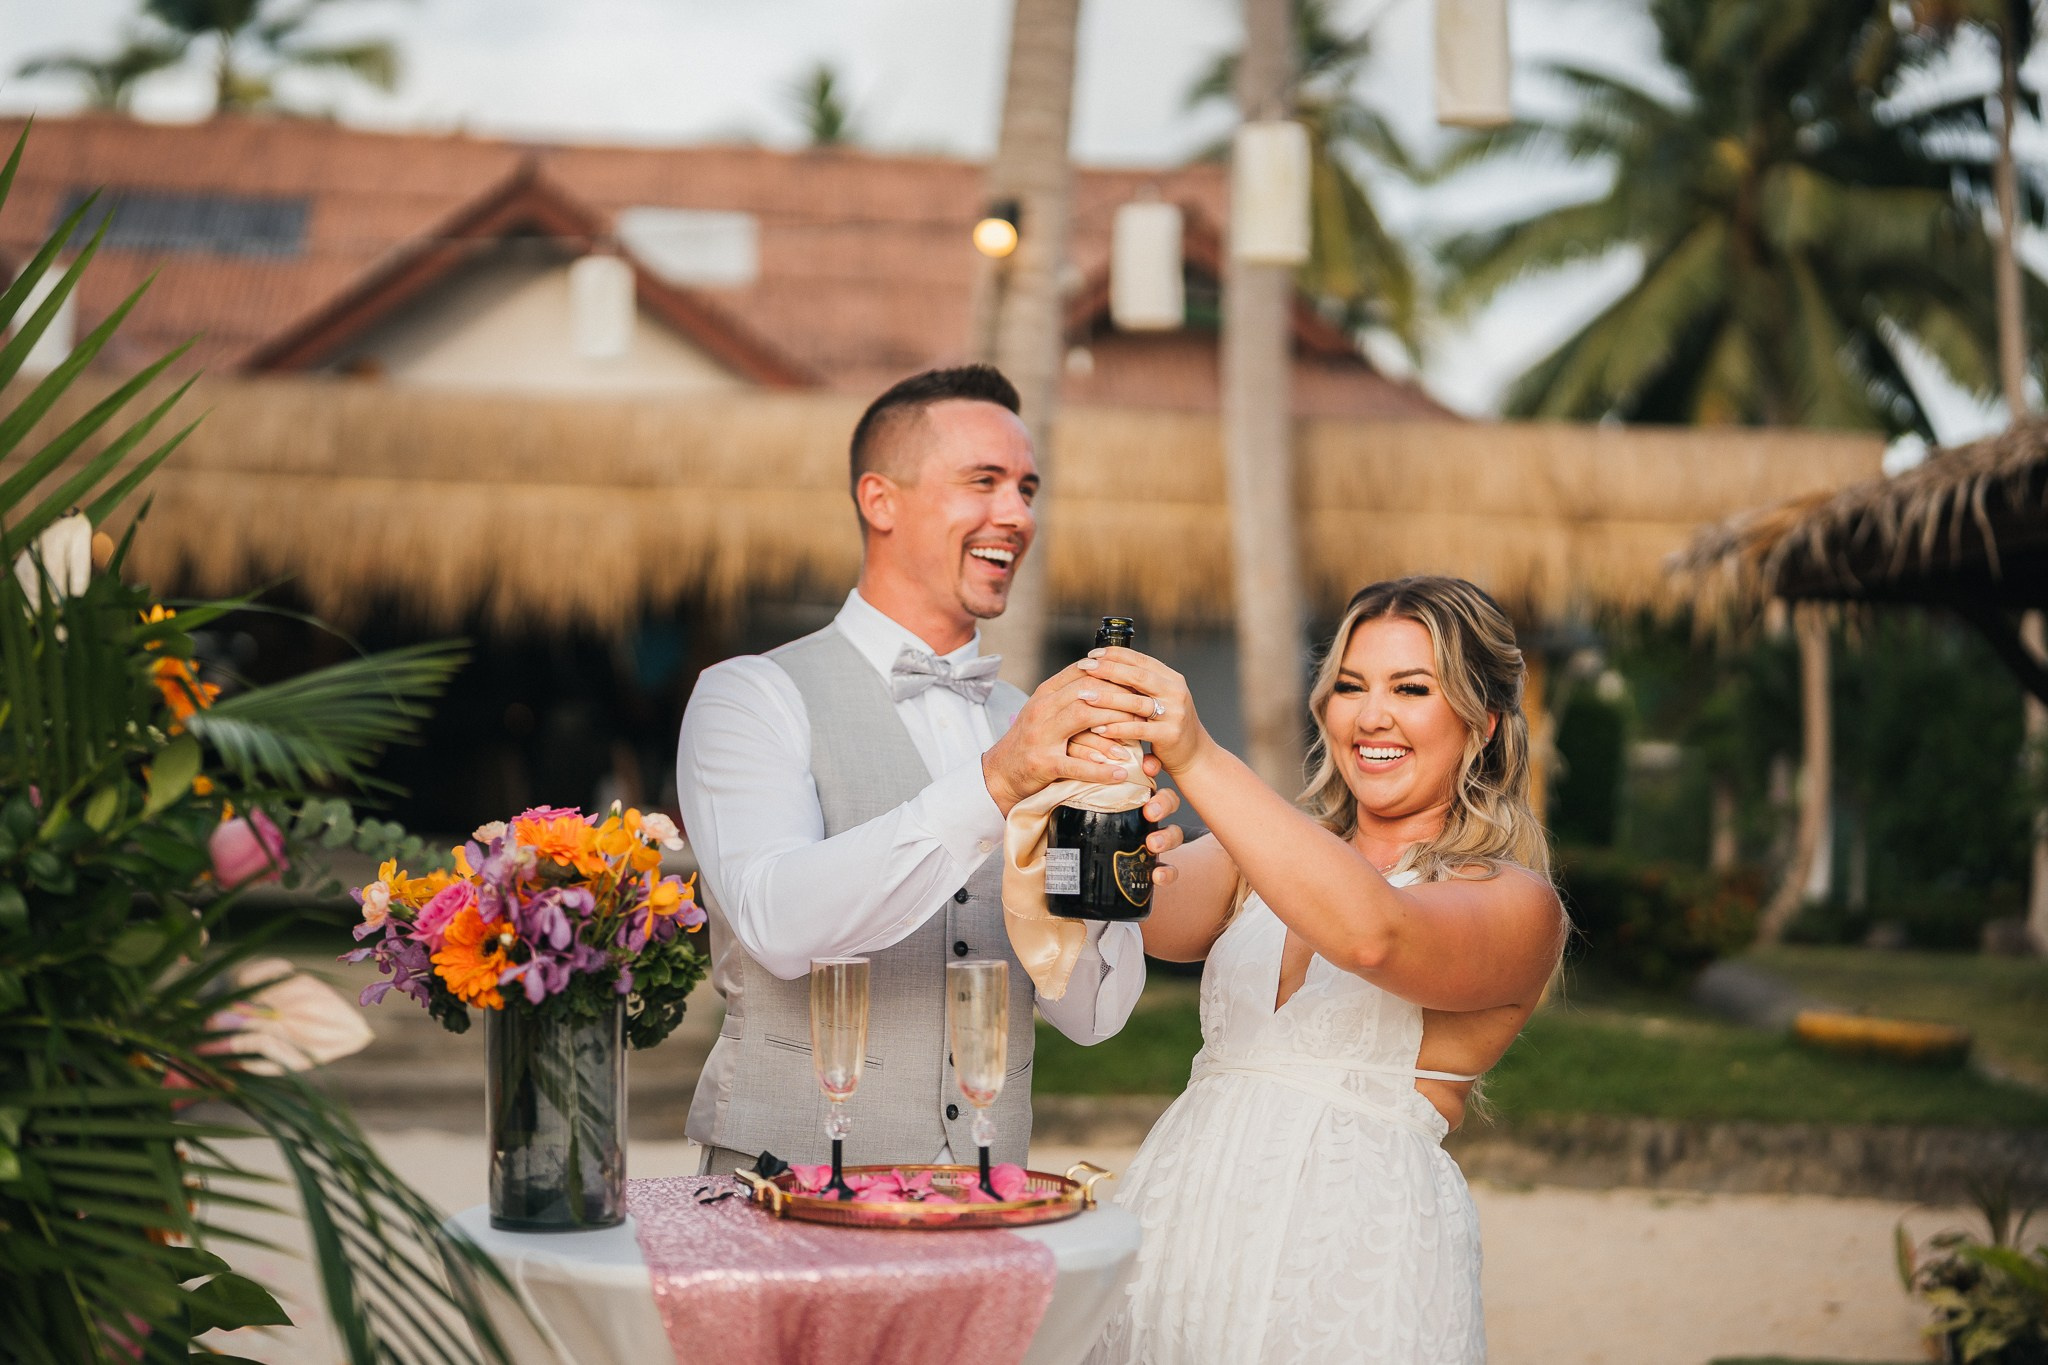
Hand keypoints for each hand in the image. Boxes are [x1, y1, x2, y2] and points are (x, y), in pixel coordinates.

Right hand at [982, 662, 1151, 815]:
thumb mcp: (1047, 711)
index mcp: (1046, 694)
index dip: (1114, 675)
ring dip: (1115, 728)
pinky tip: (1120, 774)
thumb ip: (1071, 695)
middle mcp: (1042, 709)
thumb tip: (1108, 678)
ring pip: (1082, 720)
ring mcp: (1040, 736)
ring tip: (1138, 740)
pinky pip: (1075, 766)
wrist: (1000, 772)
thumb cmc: (1031, 741)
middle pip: (1087, 692)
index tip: (1139, 683)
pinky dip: (1100, 770)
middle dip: (1121, 699)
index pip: (1083, 672)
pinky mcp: (1042, 764)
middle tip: (1146, 709)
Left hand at [1062, 741, 1186, 882]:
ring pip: (1174, 834)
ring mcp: (1155, 843)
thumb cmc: (1080, 831)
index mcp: (1130, 798)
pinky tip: (1157, 875)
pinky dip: (1168, 872)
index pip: (1147, 779)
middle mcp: (1147, 818)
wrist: (1083, 871)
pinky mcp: (1156, 868)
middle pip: (1166, 803)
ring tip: (1152, 844)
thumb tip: (1053, 777)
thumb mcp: (1075, 809)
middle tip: (1149, 812)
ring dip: (1168, 837)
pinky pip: (1170, 869)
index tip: (1147, 769)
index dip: (1152, 769)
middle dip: (1163, 805)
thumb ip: (1073, 793)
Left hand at [1075, 648, 1209, 773]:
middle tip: (1084, 668)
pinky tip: (1097, 728)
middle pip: (1137, 676)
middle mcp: (1175, 692)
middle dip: (1108, 670)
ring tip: (1084, 696)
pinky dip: (1117, 727)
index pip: (1140, 659)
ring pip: (1136, 702)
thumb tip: (1104, 665)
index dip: (1115, 654)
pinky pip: (1139, 729)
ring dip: (1108, 698)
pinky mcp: (1170, 735)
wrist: (1194, 756)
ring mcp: (1175, 713)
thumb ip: (1140, 685)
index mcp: (1171, 678)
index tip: (1092, 654)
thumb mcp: (1159, 698)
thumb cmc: (1167, 725)